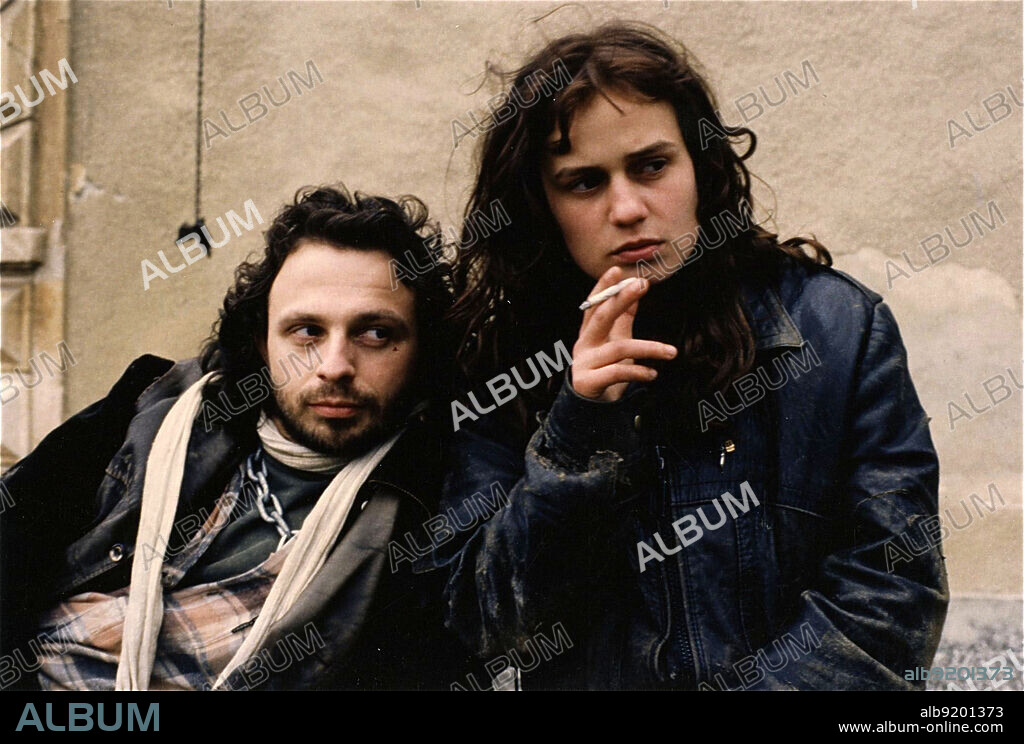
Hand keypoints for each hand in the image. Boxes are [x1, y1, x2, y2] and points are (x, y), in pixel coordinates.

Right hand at [570, 266, 677, 401]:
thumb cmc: (605, 371)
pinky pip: (617, 372)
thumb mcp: (615, 342)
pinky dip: (638, 372)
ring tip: (671, 352)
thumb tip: (636, 289)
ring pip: (618, 348)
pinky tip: (653, 374)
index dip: (603, 287)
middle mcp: (584, 345)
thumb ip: (623, 318)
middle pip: (601, 317)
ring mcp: (584, 363)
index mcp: (589, 333)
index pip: (594, 304)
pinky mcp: (589, 382)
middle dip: (620, 299)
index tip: (617, 270)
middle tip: (640, 285)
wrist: (590, 409)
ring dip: (649, 348)